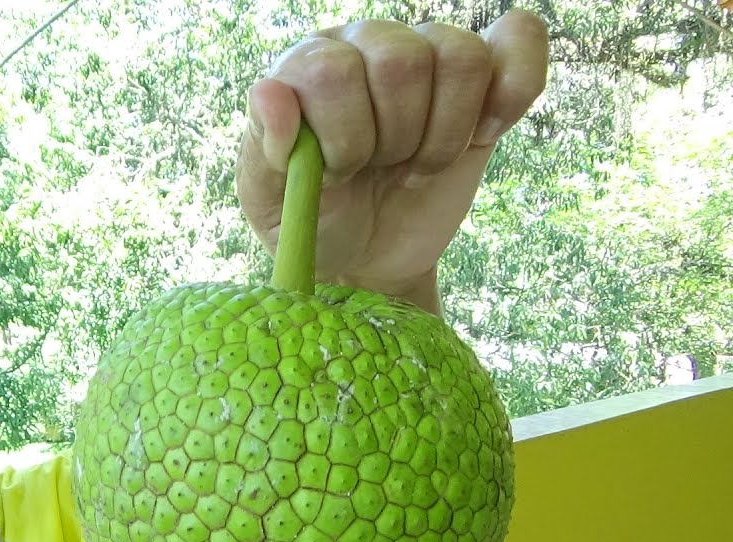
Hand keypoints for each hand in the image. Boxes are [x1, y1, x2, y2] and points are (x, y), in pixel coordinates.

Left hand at [236, 10, 548, 313]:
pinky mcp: (484, 77)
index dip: (344, 136)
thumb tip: (270, 91)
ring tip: (415, 165)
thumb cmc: (312, 222)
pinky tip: (481, 136)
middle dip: (392, 139)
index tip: (334, 174)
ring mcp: (426, 55)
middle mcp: (365, 44)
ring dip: (442, 133)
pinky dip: (512, 92)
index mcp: (306, 65)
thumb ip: (267, 145)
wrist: (365, 258)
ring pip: (460, 56)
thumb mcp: (270, 200)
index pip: (334, 71)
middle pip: (402, 60)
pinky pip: (518, 40)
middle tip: (377, 171)